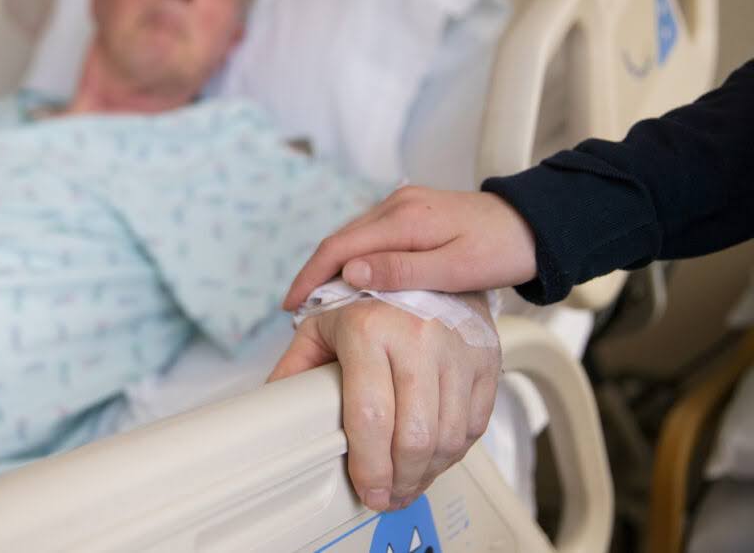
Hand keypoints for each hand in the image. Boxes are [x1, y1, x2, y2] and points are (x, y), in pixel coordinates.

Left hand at [267, 298, 500, 511]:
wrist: (429, 261)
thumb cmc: (370, 297)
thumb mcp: (324, 322)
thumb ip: (297, 367)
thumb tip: (271, 408)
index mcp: (369, 328)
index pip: (369, 416)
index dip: (368, 466)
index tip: (366, 488)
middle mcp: (418, 337)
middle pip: (413, 437)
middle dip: (398, 480)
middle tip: (386, 495)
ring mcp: (457, 350)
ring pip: (446, 438)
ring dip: (426, 474)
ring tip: (407, 483)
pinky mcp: (485, 360)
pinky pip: (473, 425)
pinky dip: (452, 452)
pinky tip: (432, 457)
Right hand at [282, 186, 536, 310]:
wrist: (536, 224)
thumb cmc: (501, 250)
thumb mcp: (454, 269)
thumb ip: (401, 270)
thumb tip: (349, 273)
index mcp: (404, 219)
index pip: (339, 247)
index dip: (310, 276)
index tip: (292, 305)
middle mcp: (397, 205)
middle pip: (340, 241)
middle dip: (315, 274)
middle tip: (300, 310)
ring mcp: (403, 206)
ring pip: (353, 239)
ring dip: (332, 268)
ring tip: (320, 301)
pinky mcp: (412, 213)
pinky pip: (370, 236)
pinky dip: (353, 259)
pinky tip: (352, 281)